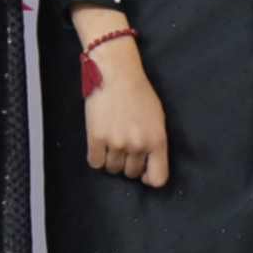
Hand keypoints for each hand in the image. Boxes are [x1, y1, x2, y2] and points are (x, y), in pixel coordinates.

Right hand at [81, 40, 169, 187]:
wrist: (116, 74)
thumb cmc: (138, 93)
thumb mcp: (157, 118)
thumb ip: (154, 142)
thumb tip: (148, 166)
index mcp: (157, 140)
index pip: (158, 178)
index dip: (149, 178)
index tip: (143, 173)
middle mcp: (138, 145)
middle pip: (131, 173)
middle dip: (127, 164)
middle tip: (123, 147)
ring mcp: (116, 143)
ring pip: (112, 169)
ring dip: (111, 159)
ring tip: (111, 141)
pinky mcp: (96, 138)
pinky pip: (95, 162)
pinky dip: (96, 156)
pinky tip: (99, 143)